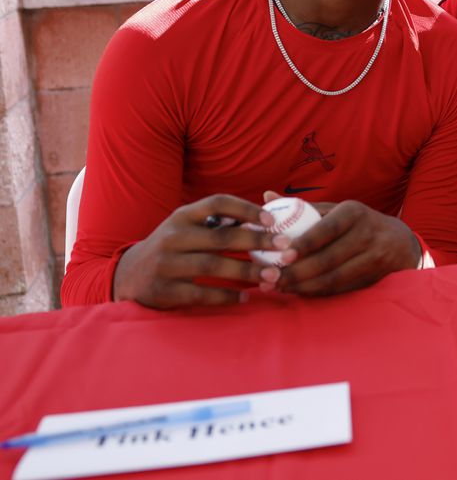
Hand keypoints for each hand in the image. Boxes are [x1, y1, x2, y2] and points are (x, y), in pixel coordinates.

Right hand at [112, 195, 286, 308]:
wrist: (129, 275)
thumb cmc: (172, 247)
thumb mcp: (186, 228)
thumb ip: (218, 223)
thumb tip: (265, 218)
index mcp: (181, 217)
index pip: (217, 203)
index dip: (246, 209)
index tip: (272, 219)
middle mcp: (172, 237)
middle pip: (221, 238)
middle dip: (257, 242)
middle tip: (284, 247)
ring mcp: (165, 264)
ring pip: (213, 267)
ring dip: (247, 272)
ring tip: (273, 276)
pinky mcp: (163, 291)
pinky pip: (201, 294)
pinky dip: (226, 296)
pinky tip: (246, 296)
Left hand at [259, 194, 421, 297]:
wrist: (400, 241)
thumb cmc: (358, 223)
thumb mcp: (337, 210)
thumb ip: (304, 208)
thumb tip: (267, 196)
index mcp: (354, 212)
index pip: (326, 230)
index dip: (304, 244)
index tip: (281, 256)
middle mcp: (367, 233)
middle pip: (329, 258)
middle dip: (297, 272)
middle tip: (271, 278)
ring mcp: (375, 257)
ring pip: (335, 277)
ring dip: (304, 286)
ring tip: (279, 287)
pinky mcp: (376, 277)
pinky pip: (342, 288)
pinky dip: (318, 292)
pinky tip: (299, 291)